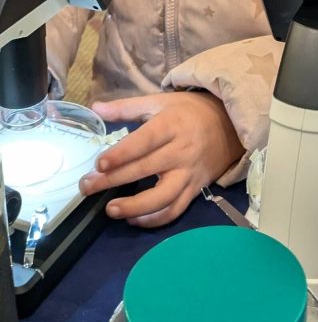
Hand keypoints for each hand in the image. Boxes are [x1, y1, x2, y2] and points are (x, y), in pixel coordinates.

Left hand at [79, 91, 243, 227]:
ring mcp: (189, 172)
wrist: (228, 124)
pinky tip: (133, 218)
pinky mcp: (195, 188)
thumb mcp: (159, 102)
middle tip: (86, 187)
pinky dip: (154, 219)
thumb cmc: (187, 112)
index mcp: (172, 125)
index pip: (145, 141)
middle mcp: (181, 150)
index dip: (122, 153)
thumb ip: (126, 107)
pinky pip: (175, 209)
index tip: (99, 164)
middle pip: (146, 169)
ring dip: (135, 207)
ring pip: (164, 197)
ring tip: (111, 209)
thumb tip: (95, 108)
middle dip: (113, 180)